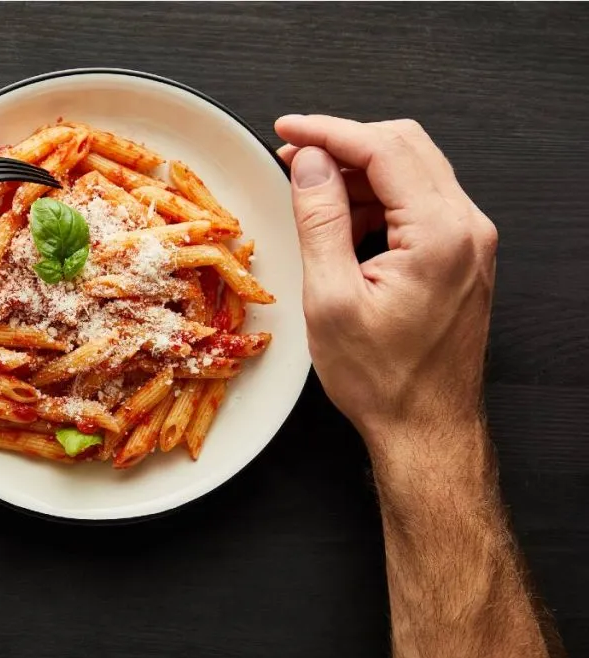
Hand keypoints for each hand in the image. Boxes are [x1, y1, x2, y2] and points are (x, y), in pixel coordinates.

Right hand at [274, 115, 497, 444]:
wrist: (425, 427)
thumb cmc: (382, 379)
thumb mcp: (330, 298)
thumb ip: (320, 219)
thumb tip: (310, 162)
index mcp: (440, 234)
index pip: (383, 147)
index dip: (327, 131)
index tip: (286, 130)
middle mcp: (467, 228)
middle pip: (405, 147)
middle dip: (344, 144)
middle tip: (292, 156)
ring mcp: (470, 242)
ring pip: (413, 172)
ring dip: (359, 173)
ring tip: (311, 195)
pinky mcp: (462, 256)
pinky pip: (419, 204)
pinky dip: (378, 201)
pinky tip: (342, 223)